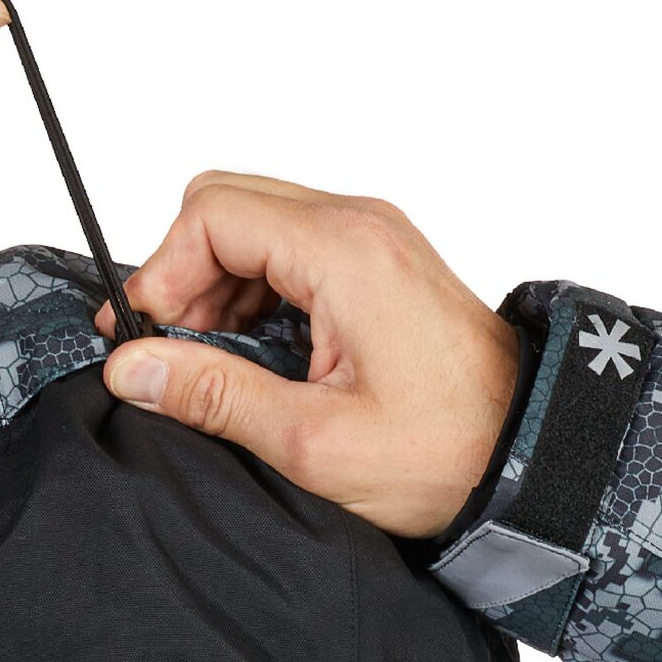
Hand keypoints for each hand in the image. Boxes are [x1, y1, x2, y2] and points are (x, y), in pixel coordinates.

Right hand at [97, 172, 519, 539]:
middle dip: (183, 278)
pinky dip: (253, 296)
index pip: (210, 214)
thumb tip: (132, 369)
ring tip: (215, 367)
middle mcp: (358, 225)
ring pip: (253, 227)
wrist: (530, 455)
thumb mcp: (313, 441)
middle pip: (226, 206)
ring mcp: (370, 238)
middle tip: (174, 355)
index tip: (144, 341)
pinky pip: (287, 251)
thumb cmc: (445, 451)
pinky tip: (255, 359)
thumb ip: (214, 396)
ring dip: (215, 291)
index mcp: (344, 251)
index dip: (161, 275)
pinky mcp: (376, 263)